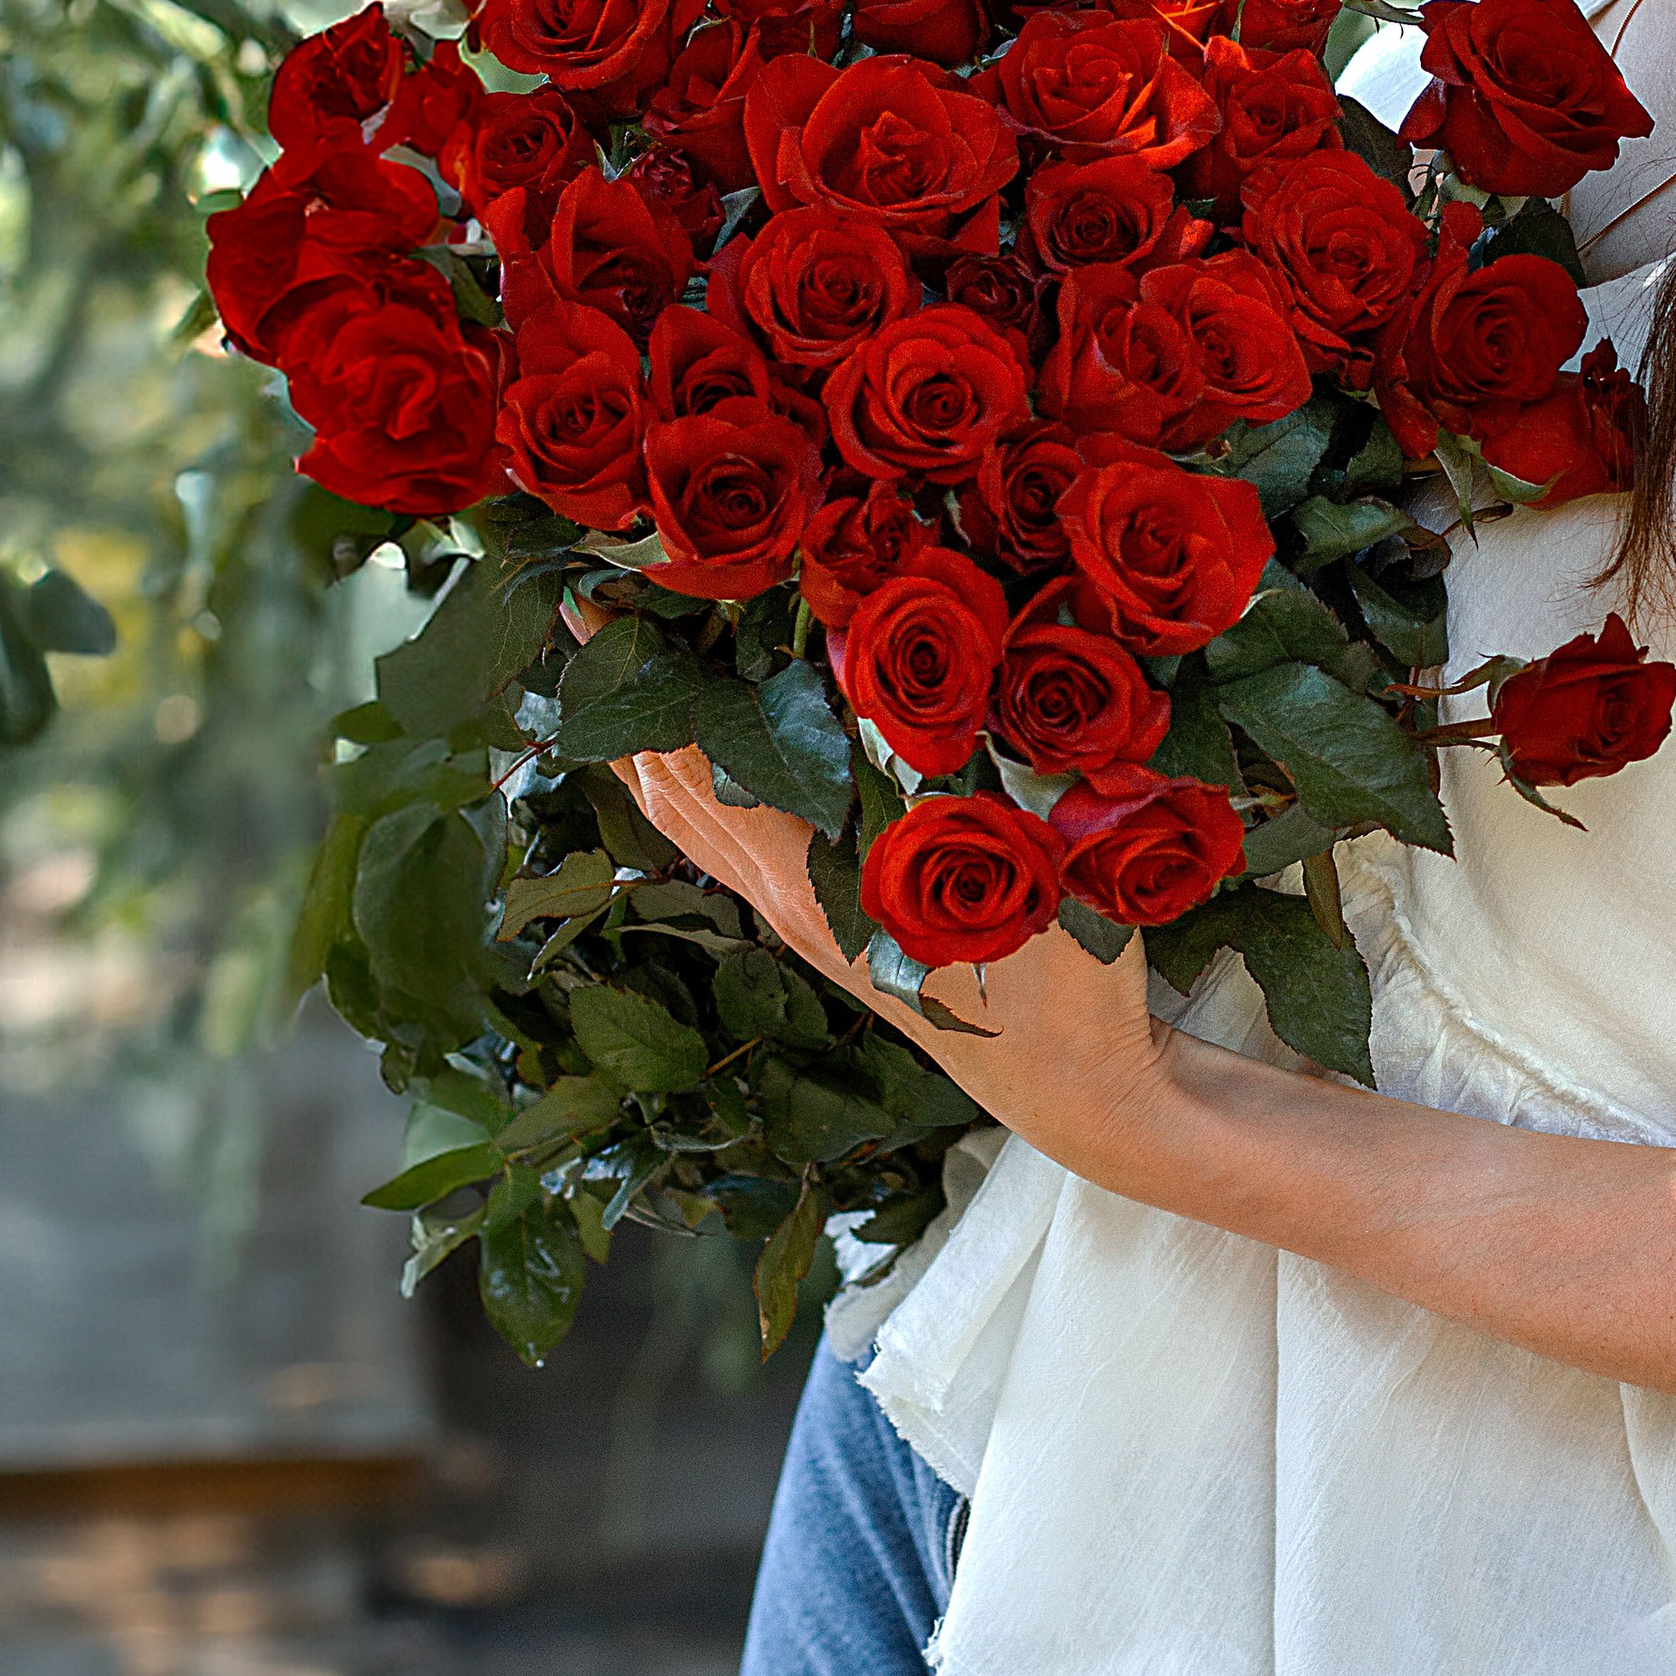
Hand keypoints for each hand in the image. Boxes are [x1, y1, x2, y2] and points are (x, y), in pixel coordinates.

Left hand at [564, 604, 1180, 1181]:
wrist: (1080, 1086)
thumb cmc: (1058, 975)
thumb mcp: (1011, 861)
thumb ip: (942, 767)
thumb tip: (871, 653)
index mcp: (812, 880)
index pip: (695, 760)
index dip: (652, 676)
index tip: (612, 588)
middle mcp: (781, 898)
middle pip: (666, 783)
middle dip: (625, 691)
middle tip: (595, 592)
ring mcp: (794, 918)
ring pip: (685, 818)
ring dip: (650, 732)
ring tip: (624, 647)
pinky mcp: (818, 925)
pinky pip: (723, 838)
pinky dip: (692, 774)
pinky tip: (707, 733)